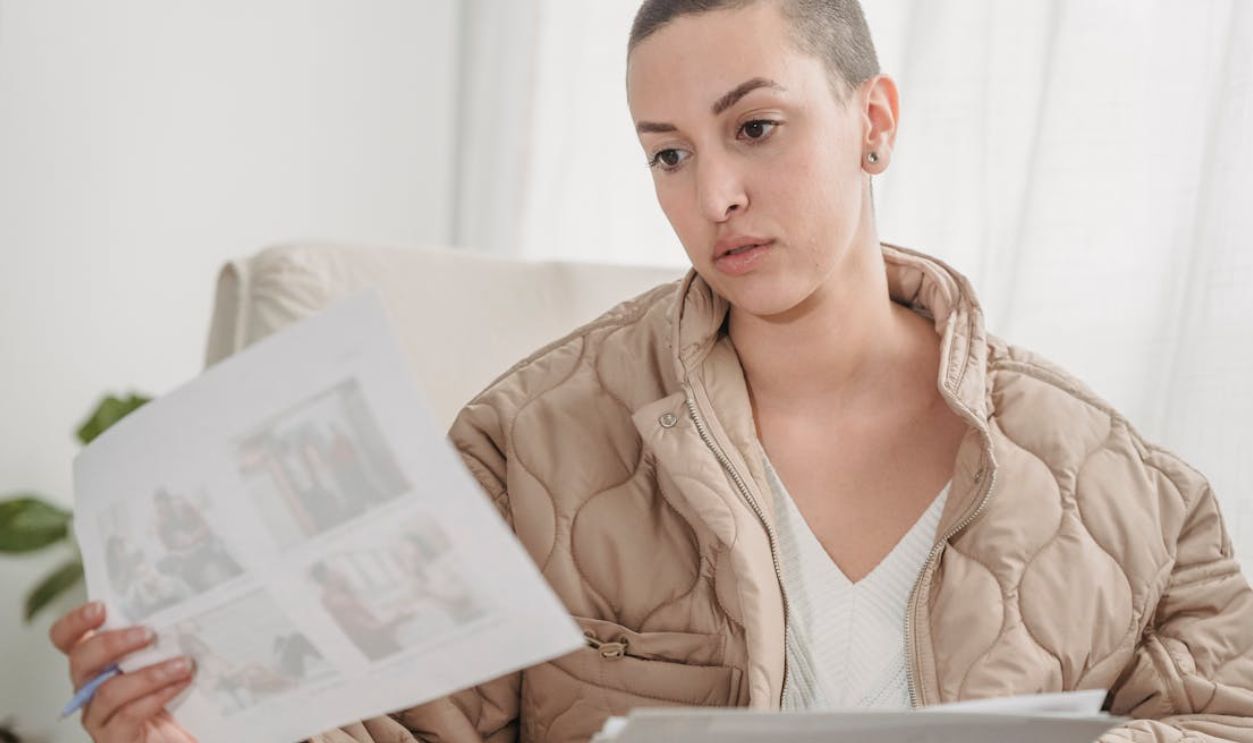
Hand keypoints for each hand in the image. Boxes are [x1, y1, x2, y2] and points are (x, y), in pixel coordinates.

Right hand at [49, 601, 197, 742]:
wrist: (182, 735)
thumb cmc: (172, 694)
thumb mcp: (164, 659)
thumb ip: (160, 638)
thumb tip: (179, 609)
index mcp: (96, 663)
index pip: (67, 640)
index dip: (75, 623)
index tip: (101, 608)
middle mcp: (89, 689)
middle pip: (81, 661)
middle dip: (114, 643)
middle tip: (149, 634)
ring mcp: (99, 717)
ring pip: (107, 691)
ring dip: (149, 674)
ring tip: (183, 664)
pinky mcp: (115, 739)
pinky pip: (128, 715)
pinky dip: (157, 696)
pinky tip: (180, 684)